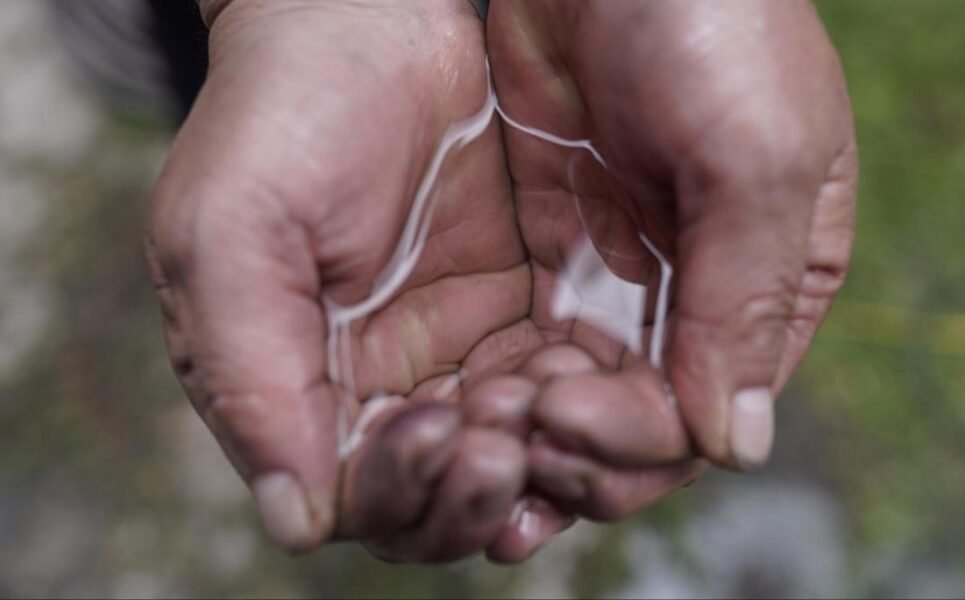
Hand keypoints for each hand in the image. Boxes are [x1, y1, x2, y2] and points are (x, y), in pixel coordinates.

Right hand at [146, 0, 541, 560]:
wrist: (364, 25)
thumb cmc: (280, 116)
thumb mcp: (232, 236)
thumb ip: (252, 378)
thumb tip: (295, 520)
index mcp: (296, 386)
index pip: (356, 496)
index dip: (403, 492)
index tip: (443, 434)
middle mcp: (376, 384)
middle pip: (438, 495)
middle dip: (475, 488)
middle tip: (506, 442)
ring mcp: (450, 349)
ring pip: (503, 452)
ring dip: (535, 451)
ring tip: (550, 404)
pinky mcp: (512, 309)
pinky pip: (552, 383)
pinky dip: (572, 395)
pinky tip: (583, 374)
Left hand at [482, 0, 856, 509]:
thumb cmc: (709, 22)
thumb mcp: (753, 152)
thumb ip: (743, 299)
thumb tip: (733, 443)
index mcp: (772, 281)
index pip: (711, 406)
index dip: (639, 438)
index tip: (562, 421)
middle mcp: (701, 291)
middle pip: (641, 417)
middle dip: (579, 444)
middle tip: (512, 440)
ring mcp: (623, 272)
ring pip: (582, 390)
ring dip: (532, 426)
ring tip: (475, 437)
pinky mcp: (555, 247)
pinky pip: (532, 339)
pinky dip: (502, 378)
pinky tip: (464, 403)